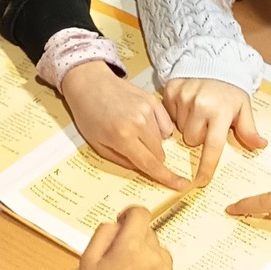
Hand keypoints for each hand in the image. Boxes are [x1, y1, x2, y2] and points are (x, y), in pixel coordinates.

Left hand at [61, 61, 176, 185]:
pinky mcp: (153, 101)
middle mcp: (139, 123)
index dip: (167, 178)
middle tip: (133, 149)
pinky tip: (142, 123)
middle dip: (150, 158)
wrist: (89, 83)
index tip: (181, 185)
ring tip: (132, 131)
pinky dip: (158, 129)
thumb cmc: (88, 115)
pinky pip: (165, 125)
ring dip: (151, 143)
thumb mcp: (98, 145)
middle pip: (159, 154)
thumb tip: (144, 169)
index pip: (151, 164)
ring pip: (162, 140)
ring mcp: (148, 110)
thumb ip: (122, 161)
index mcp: (123, 137)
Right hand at [75, 206, 183, 269]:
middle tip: (121, 262)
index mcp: (130, 245)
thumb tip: (120, 223)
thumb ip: (104, 233)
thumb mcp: (88, 259)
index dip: (130, 216)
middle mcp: (154, 257)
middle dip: (136, 241)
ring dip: (149, 259)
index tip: (124, 223)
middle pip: (150, 235)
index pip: (141, 214)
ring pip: (162, 254)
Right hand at [163, 77, 268, 186]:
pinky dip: (177, 114)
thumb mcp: (243, 108)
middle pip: (192, 140)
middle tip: (207, 123)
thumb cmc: (229, 90)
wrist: (213, 62)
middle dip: (199, 136)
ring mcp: (183, 97)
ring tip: (198, 112)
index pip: (212, 145)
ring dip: (188, 125)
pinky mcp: (171, 91)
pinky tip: (188, 105)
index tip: (201, 181)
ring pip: (179, 130)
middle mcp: (200, 104)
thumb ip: (248, 129)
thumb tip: (261, 145)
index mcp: (220, 112)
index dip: (207, 165)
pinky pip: (169, 116)